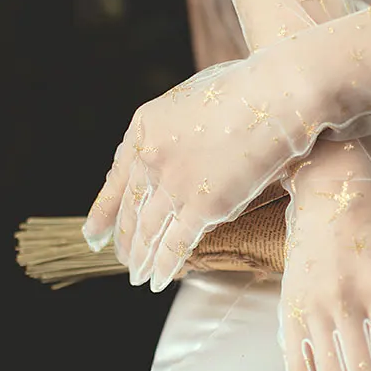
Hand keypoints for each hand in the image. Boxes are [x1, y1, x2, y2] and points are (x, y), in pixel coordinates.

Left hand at [82, 58, 328, 291]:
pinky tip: (157, 280)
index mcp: (143, 128)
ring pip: (147, 231)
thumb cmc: (248, 89)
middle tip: (121, 260)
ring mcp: (173, 182)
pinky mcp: (202, 205)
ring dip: (140, 259)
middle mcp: (150, 157)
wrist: (277, 94)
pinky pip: (176, 244)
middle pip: (129, 209)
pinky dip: (164, 266)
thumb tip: (177, 153)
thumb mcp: (191, 99)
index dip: (103, 211)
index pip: (115, 178)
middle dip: (123, 241)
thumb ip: (174, 132)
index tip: (94, 233)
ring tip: (136, 277)